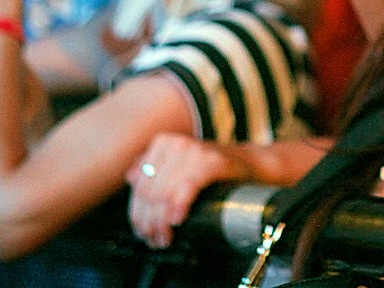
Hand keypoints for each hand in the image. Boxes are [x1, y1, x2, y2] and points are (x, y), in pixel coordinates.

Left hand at [126, 133, 251, 248]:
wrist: (253, 164)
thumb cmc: (217, 169)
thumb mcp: (181, 164)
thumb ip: (156, 166)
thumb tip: (130, 176)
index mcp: (163, 143)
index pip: (139, 186)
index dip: (138, 214)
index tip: (144, 232)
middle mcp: (176, 144)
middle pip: (150, 192)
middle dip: (150, 222)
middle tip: (156, 240)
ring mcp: (194, 150)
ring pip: (164, 193)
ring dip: (162, 222)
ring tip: (167, 237)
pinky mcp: (213, 161)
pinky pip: (186, 186)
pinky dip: (179, 205)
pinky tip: (178, 219)